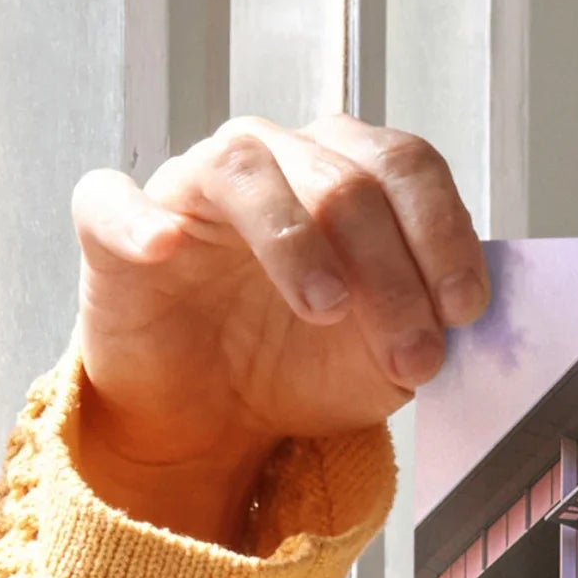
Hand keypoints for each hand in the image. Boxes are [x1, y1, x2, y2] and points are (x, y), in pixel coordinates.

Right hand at [67, 117, 488, 544]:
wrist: (214, 417)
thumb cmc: (300, 365)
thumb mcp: (385, 359)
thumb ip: (427, 327)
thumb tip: (463, 319)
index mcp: (348, 174)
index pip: (406, 167)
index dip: (443, 233)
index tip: (464, 310)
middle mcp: (275, 160)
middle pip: (343, 178)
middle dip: (390, 272)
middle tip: (411, 353)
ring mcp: (193, 185)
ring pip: (245, 170)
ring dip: (296, 241)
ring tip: (326, 309)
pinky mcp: (115, 226)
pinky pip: (113, 200)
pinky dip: (139, 219)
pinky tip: (165, 248)